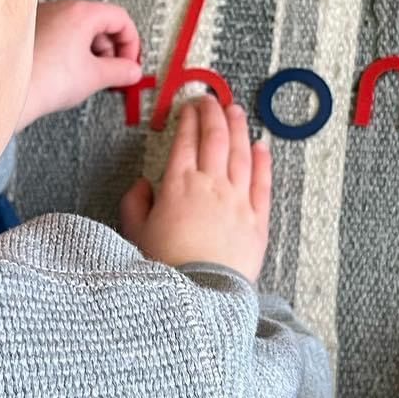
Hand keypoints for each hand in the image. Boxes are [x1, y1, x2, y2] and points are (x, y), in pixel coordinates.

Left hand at [20, 0, 142, 126]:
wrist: (6, 92)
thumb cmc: (46, 80)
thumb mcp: (94, 77)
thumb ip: (121, 71)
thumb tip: (132, 71)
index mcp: (81, 12)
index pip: (120, 18)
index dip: (131, 42)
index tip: (129, 63)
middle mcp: (59, 8)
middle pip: (99, 22)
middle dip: (110, 49)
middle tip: (112, 73)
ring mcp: (40, 17)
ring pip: (77, 29)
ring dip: (90, 52)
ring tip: (87, 77)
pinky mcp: (26, 32)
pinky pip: (56, 35)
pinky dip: (68, 51)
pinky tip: (64, 74)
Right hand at [119, 97, 271, 282]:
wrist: (197, 297)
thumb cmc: (164, 268)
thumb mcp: (135, 234)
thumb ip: (135, 203)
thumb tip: (143, 184)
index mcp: (178, 185)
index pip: (186, 141)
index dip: (189, 119)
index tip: (190, 107)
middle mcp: (211, 185)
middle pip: (215, 138)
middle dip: (214, 114)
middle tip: (212, 100)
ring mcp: (237, 200)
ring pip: (241, 153)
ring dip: (239, 128)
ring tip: (237, 112)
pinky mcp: (257, 220)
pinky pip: (262, 183)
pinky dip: (263, 161)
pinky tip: (262, 146)